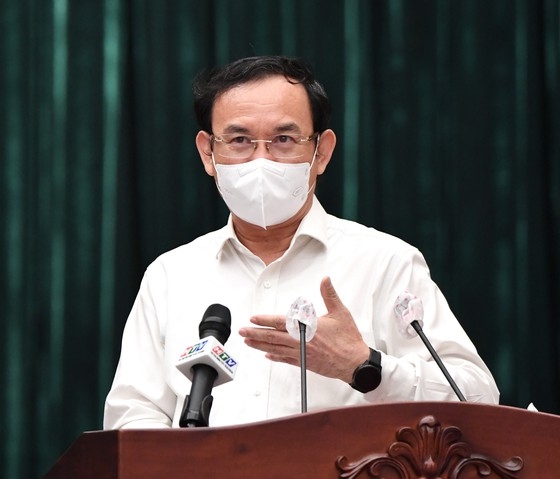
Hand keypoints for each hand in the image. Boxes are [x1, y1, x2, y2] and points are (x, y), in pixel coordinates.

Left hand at [238, 276, 369, 382]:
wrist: (355, 363)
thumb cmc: (348, 340)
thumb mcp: (340, 313)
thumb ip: (330, 295)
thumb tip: (325, 280)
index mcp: (308, 328)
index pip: (281, 322)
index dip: (265, 320)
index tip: (254, 318)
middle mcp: (301, 342)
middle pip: (273, 337)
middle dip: (255, 334)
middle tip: (242, 331)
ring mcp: (302, 354)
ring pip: (276, 349)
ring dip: (260, 345)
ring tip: (248, 342)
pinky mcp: (305, 364)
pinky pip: (285, 360)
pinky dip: (275, 357)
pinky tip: (268, 355)